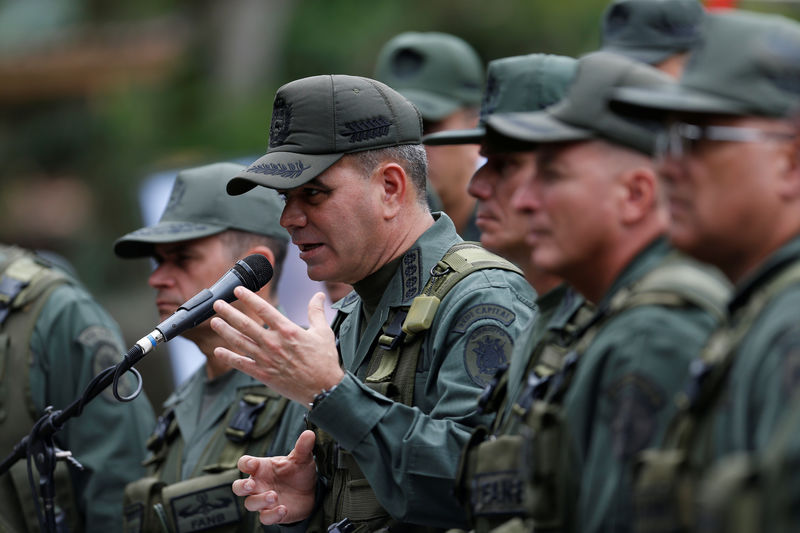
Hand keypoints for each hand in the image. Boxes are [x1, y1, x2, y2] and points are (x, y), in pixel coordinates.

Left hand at [210, 290, 343, 404]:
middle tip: (217, 304)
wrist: (323, 389)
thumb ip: (316, 312)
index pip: (263, 309)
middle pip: (245, 324)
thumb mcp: (323, 332)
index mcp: (287, 330)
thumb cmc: (324, 361)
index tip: (238, 291)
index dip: (249, 298)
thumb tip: (318, 295)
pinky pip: (242, 364)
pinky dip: (228, 357)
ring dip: (225, 331)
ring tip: (214, 322)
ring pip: (240, 342)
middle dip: (229, 312)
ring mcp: (266, 359)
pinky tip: (218, 351)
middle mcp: (273, 343)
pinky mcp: (263, 374)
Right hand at [232, 430, 317, 523]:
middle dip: (241, 487)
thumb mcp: (302, 458)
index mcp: (262, 468)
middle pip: (238, 487)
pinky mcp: (271, 513)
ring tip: (274, 496)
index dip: (245, 463)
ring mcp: (263, 500)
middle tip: (251, 485)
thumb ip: (303, 447)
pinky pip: (265, 517)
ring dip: (260, 500)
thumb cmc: (298, 472)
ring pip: (250, 503)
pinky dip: (272, 515)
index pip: (245, 463)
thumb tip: (309, 433)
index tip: (252, 464)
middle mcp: (259, 484)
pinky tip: (283, 509)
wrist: (308, 492)